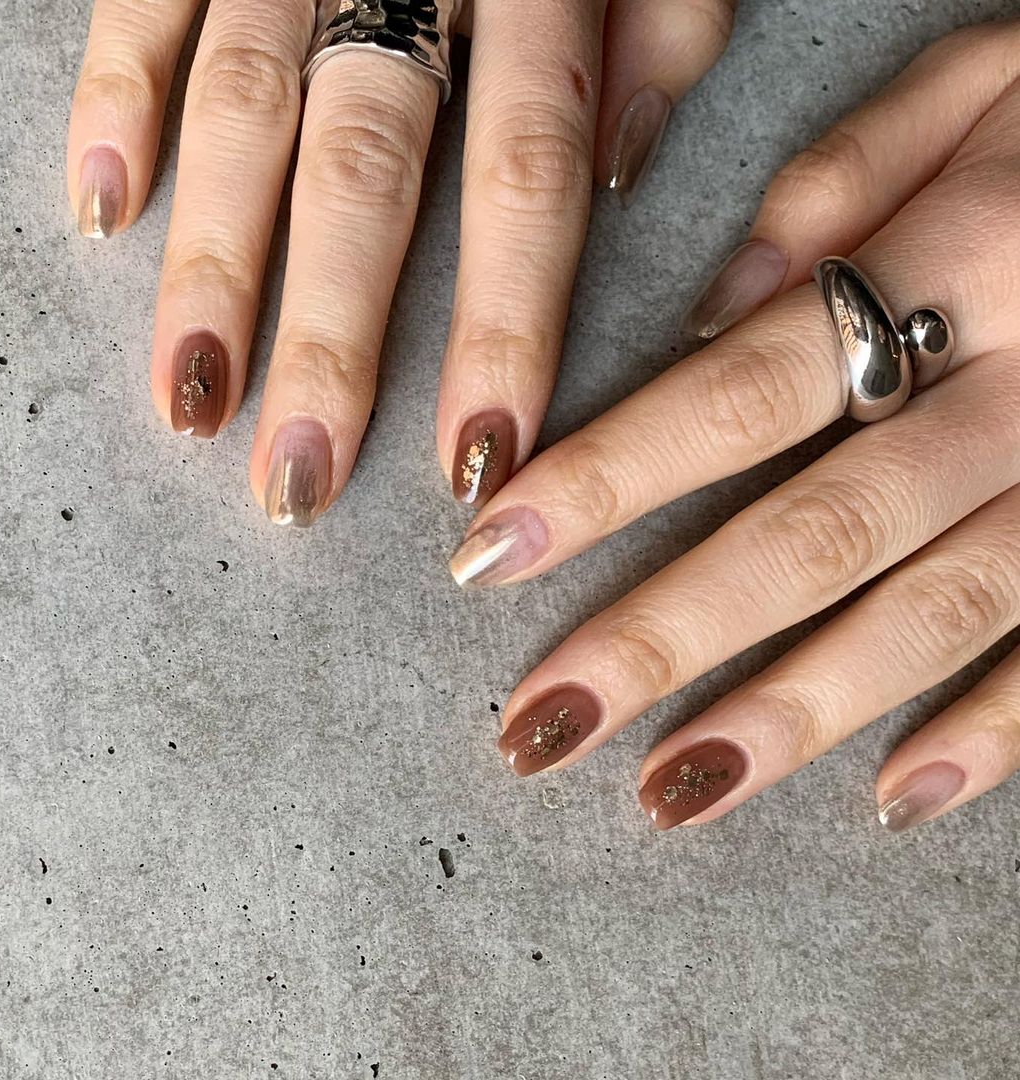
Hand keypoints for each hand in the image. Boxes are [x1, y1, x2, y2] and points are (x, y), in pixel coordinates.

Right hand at [66, 0, 735, 520]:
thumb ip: (668, 22)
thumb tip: (621, 161)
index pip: (525, 185)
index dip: (500, 333)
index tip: (478, 463)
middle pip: (367, 176)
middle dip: (331, 342)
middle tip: (299, 484)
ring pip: (244, 109)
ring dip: (211, 268)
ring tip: (189, 405)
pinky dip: (114, 95)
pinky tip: (101, 209)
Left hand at [451, 21, 1019, 831]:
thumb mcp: (992, 78)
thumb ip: (845, 183)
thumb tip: (712, 314)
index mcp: (959, 261)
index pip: (735, 394)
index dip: (603, 480)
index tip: (488, 554)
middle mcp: (1019, 393)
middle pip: (808, 534)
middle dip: (662, 638)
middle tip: (538, 726)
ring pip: (926, 615)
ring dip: (790, 717)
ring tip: (668, 794)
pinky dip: (995, 734)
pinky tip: (893, 796)